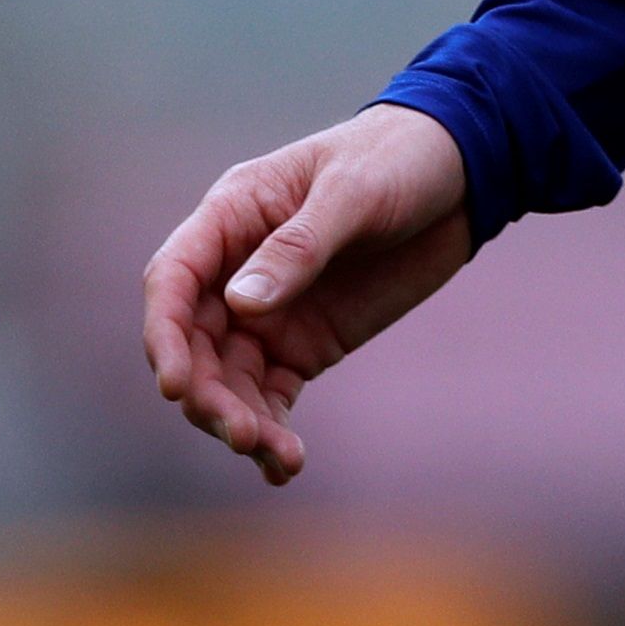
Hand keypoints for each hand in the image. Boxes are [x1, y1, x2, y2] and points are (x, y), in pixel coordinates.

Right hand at [140, 103, 472, 485]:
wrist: (460, 173)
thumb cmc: (398, 158)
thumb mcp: (353, 192)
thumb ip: (298, 246)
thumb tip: (240, 304)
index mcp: (232, 215)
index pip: (173, 281)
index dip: (165, 335)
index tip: (175, 386)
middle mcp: (236, 270)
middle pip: (194, 344)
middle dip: (207, 395)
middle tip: (243, 434)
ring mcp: (268, 312)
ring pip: (228, 380)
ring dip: (240, 421)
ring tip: (277, 457)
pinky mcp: (303, 345)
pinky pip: (271, 395)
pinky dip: (273, 430)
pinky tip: (285, 467)